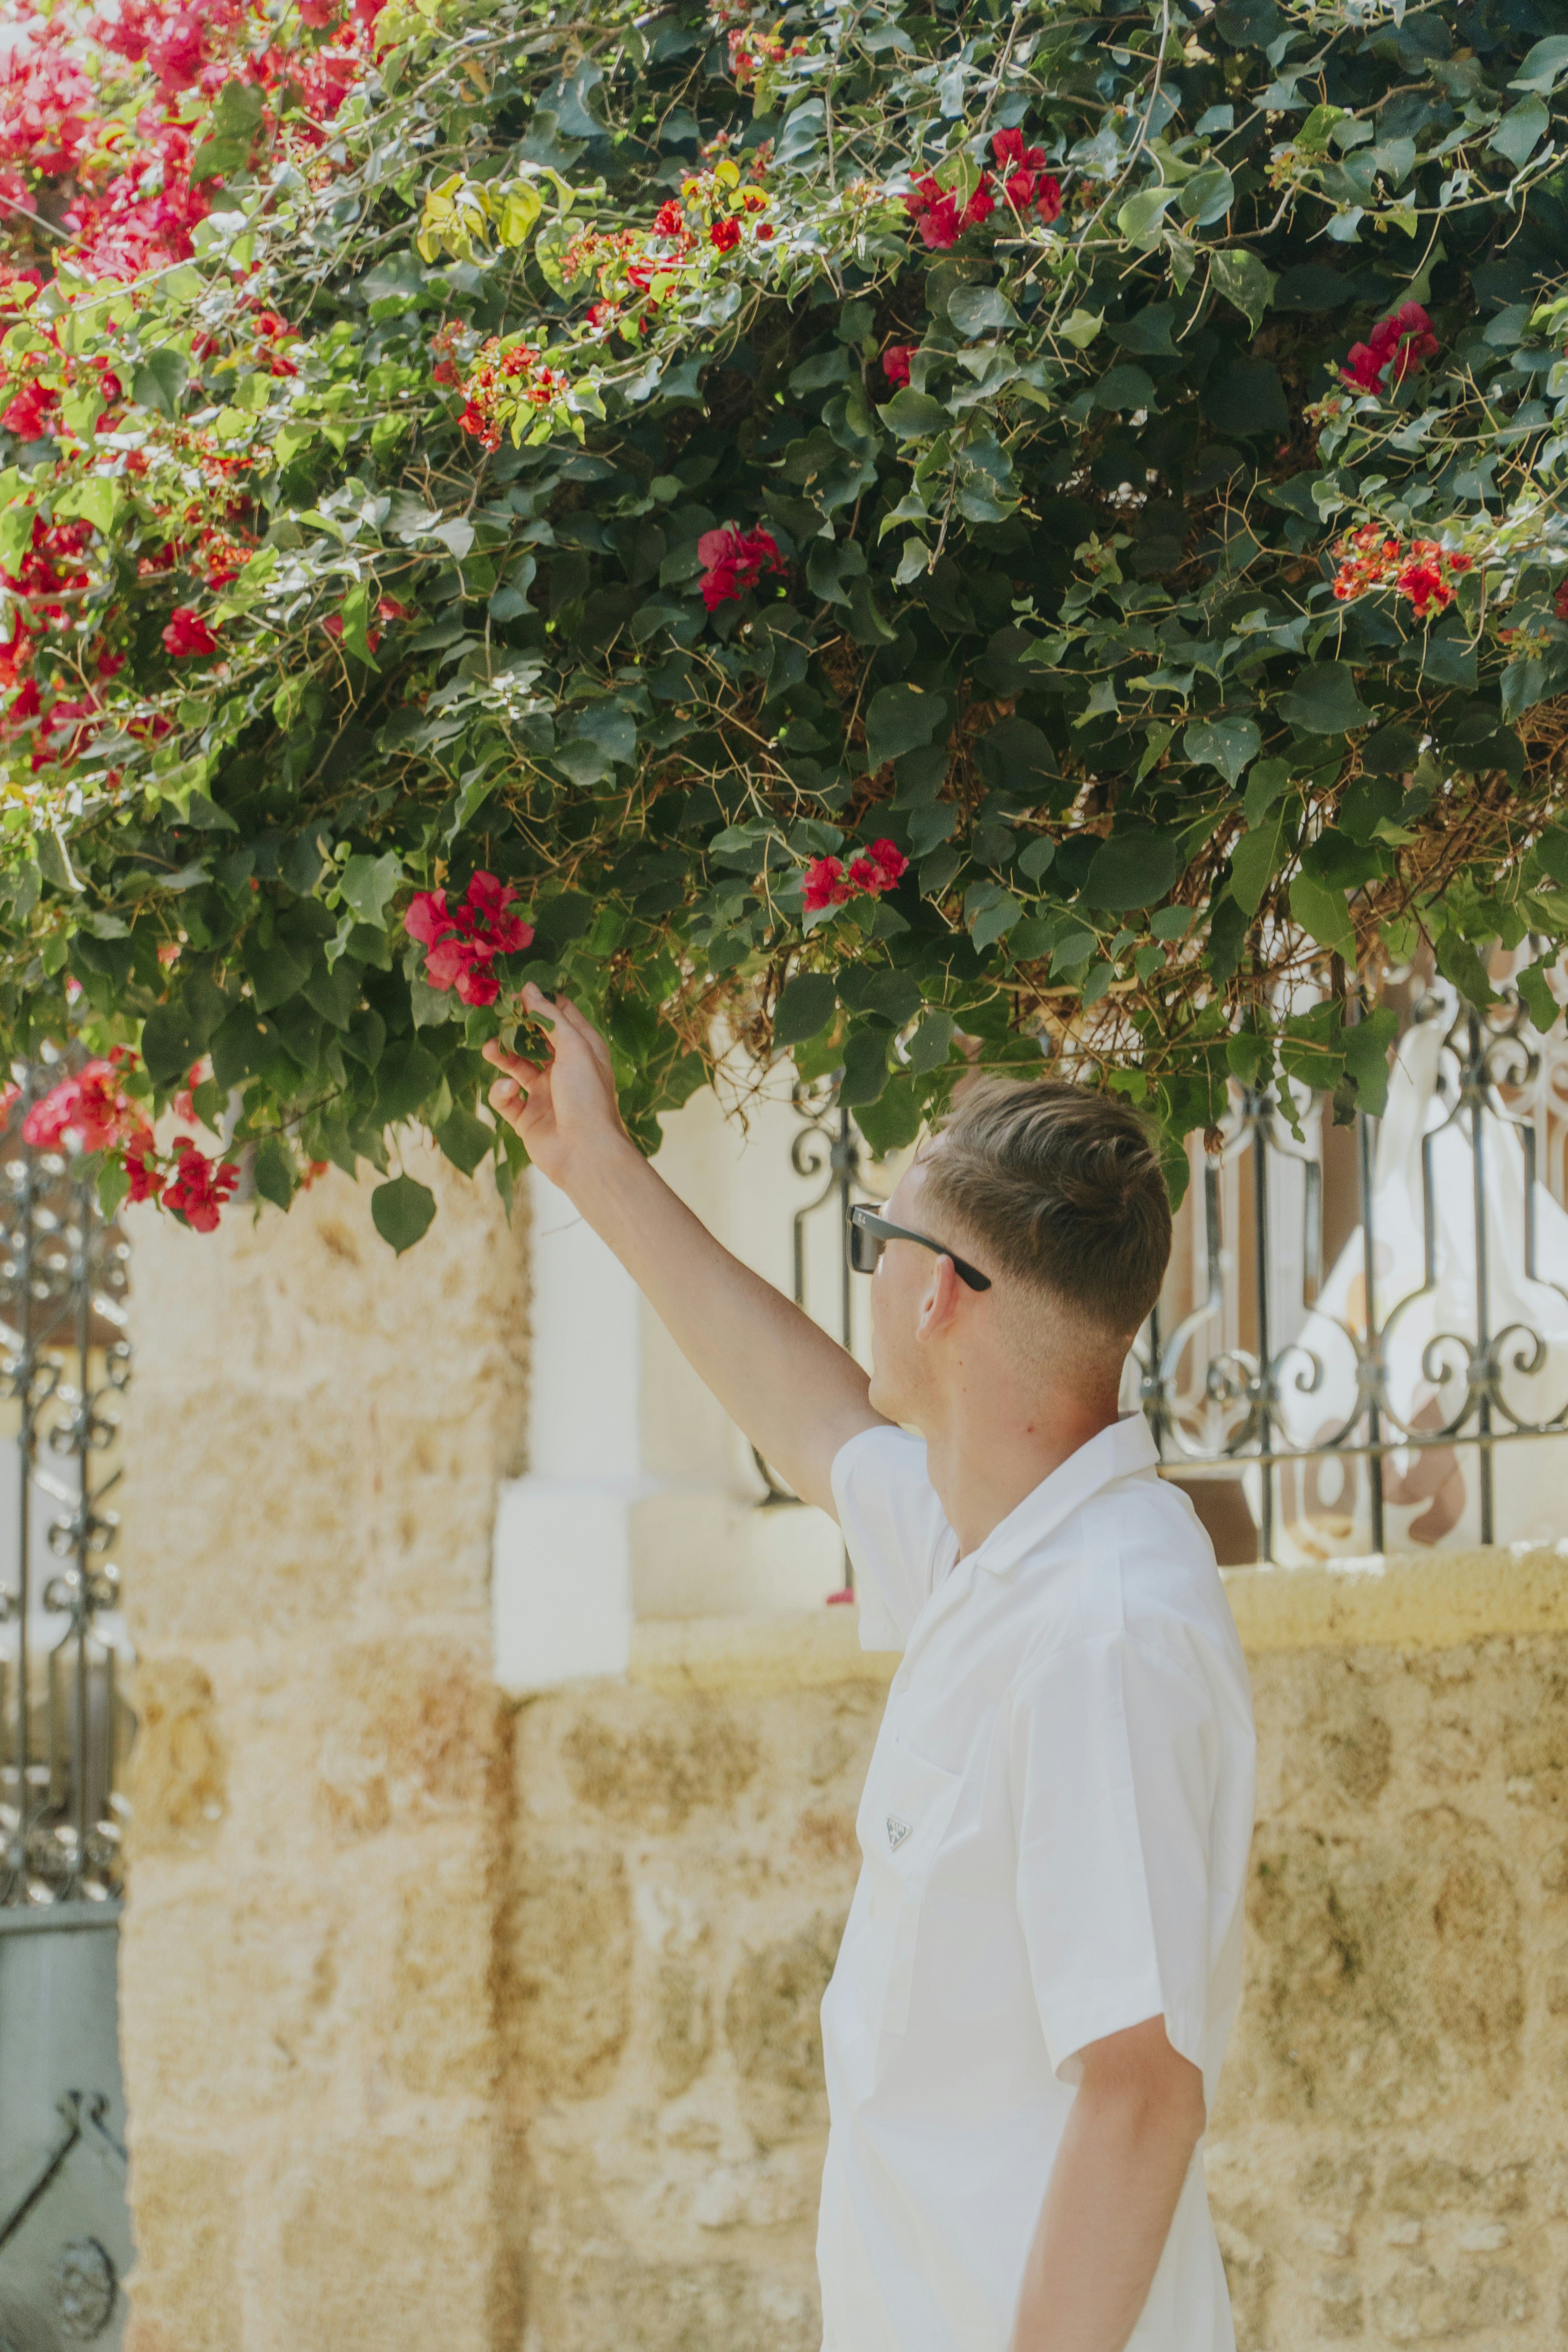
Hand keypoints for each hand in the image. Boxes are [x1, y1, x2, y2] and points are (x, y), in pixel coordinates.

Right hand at [483, 985, 631, 1191]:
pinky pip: (506, 1098)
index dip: (541, 1002)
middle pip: (534, 1040)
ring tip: (490, 1048)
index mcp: (583, 1050)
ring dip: (502, 1055)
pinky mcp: (527, 1117)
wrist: (585, 1152)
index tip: (518, 993)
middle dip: (516, 1029)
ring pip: (516, 1066)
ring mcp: (544, 1093)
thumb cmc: (587, 1096)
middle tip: (498, 1017)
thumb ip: (550, 1017)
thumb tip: (529, 988)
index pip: (561, 1017)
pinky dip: (502, 1091)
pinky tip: (508, 1090)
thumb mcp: (574, 1047)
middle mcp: (564, 1069)